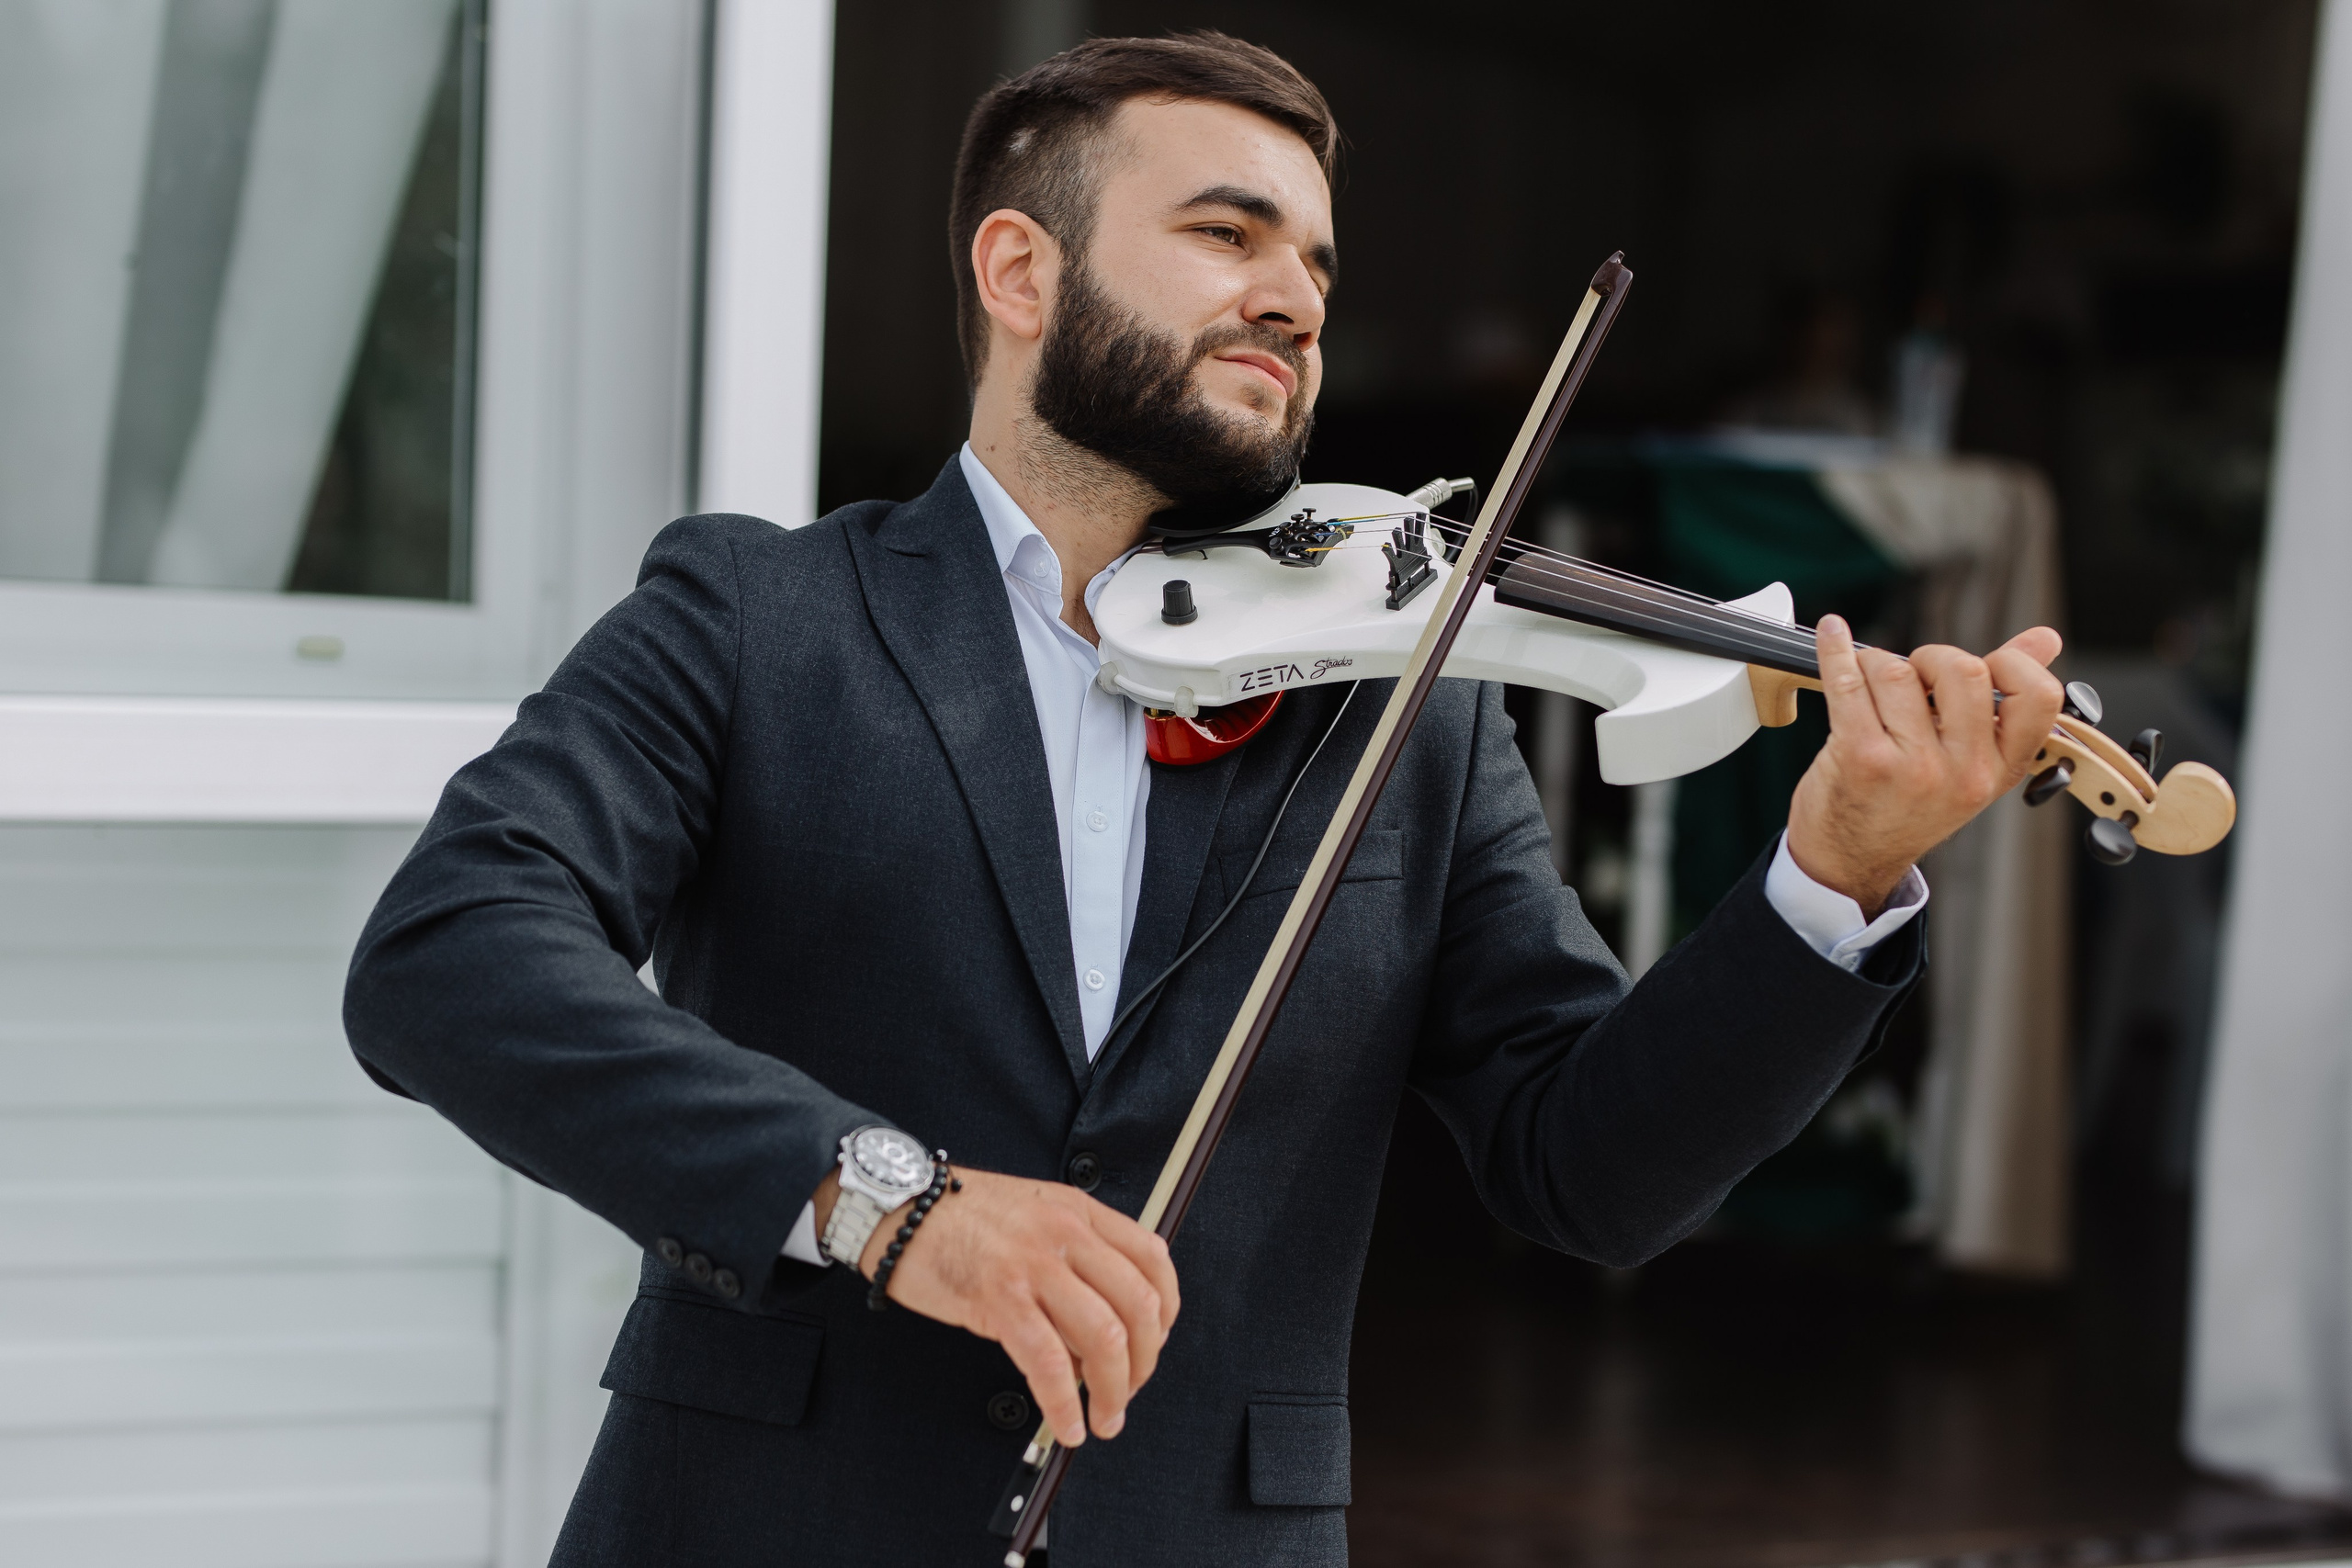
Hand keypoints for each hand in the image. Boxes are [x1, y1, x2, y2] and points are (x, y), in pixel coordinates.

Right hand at [814, 1165, 1178, 1445]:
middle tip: (1129, 1390)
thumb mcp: (1034, 1216)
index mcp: (1079, 1211)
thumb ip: (1073, 1257)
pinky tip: (1067, 1423)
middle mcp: (1066, 1234)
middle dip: (1145, 1363)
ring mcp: (1034, 1265)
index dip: (1166, 1312)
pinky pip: (1049, 1362)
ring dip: (1114, 1392)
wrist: (899, 1208)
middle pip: (1139, 1306)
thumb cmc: (959, 1216)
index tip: (1155, 1342)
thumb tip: (1099, 1327)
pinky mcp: (999, 1299)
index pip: (1154, 1260)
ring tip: (1104, 1418)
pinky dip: (1065, 1404)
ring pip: (1105, 1338)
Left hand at [1786, 617, 2064, 914]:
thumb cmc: (1907, 806)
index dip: (2013, 663)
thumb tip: (2045, 638)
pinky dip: (1834, 651)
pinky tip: (1832, 637)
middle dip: (1932, 658)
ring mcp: (1914, 767)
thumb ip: (2004, 699)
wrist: (1851, 861)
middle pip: (1965, 671)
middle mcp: (1965, 771)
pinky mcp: (1864, 759)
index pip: (2039, 696)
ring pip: (1900, 672)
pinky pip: (1848, 682)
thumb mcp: (1969, 764)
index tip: (1984, 662)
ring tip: (1869, 685)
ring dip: (1877, 664)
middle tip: (1913, 676)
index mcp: (2000, 768)